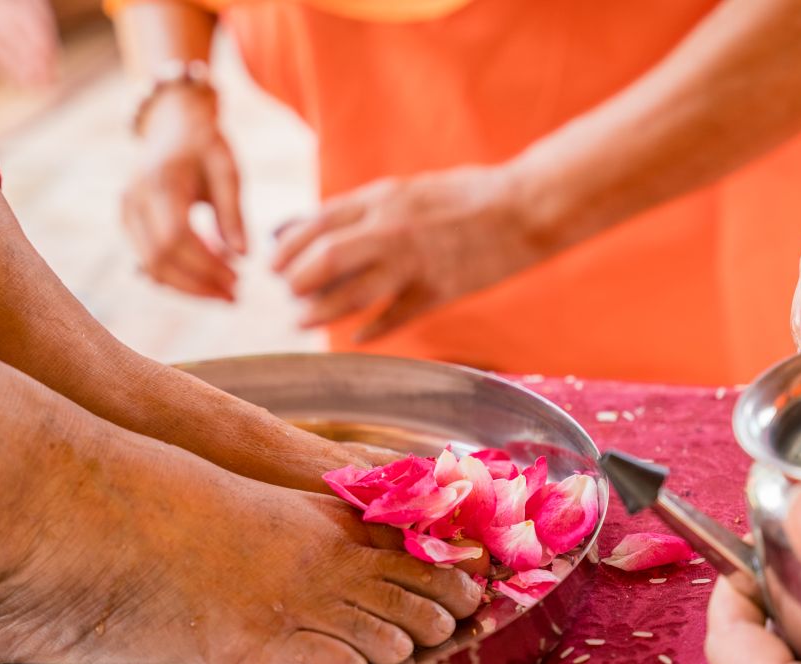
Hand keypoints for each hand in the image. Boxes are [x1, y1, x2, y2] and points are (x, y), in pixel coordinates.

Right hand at [122, 84, 245, 300]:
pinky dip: (178, 278)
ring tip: (224, 293)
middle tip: (234, 296)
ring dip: (188, 287)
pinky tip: (207, 281)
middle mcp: (133, 198)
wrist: (173, 126)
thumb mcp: (228, 169)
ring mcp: (125, 212)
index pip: (176, 238)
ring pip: (151, 267)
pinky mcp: (128, 224)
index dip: (206, 266)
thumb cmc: (206, 146)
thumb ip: (234, 212)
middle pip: (159, 259)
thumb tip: (243, 257)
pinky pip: (149, 262)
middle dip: (198, 284)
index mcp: (159, 180)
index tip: (238, 280)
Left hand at [272, 166, 544, 340]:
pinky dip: (371, 330)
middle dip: (296, 282)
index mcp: (382, 198)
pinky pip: (394, 317)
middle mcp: (391, 229)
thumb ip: (367, 209)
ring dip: (320, 311)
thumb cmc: (467, 194)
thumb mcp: (409, 189)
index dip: (287, 250)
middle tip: (288, 295)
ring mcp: (414, 263)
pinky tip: (357, 337)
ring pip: (352, 295)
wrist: (525, 206)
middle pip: (325, 259)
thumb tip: (317, 227)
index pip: (317, 225)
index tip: (275, 266)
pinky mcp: (439, 290)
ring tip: (302, 319)